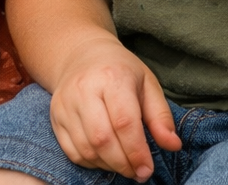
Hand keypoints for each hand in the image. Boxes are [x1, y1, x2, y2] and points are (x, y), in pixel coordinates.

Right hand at [49, 36, 181, 180]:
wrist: (82, 55)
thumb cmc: (121, 71)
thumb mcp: (148, 85)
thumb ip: (161, 117)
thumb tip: (173, 146)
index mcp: (112, 77)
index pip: (124, 122)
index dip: (137, 151)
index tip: (147, 169)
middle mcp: (83, 89)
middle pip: (102, 138)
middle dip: (122, 163)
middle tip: (138, 173)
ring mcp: (65, 103)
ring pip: (85, 147)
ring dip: (107, 165)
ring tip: (123, 166)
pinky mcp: (54, 115)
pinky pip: (70, 150)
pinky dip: (89, 162)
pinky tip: (104, 159)